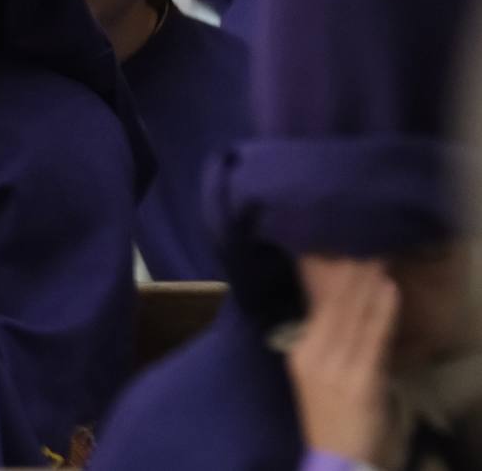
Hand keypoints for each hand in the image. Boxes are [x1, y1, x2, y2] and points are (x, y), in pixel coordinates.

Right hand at [286, 256, 398, 464]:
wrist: (334, 458)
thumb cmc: (330, 417)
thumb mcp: (319, 376)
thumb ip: (328, 342)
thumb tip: (341, 305)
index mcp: (301, 352)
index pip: (317, 307)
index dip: (331, 276)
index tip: (342, 249)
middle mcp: (314, 355)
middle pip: (333, 306)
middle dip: (350, 274)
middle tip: (364, 243)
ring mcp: (335, 368)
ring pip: (353, 317)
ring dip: (368, 285)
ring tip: (378, 257)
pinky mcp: (359, 381)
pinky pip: (373, 339)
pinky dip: (382, 312)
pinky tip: (389, 290)